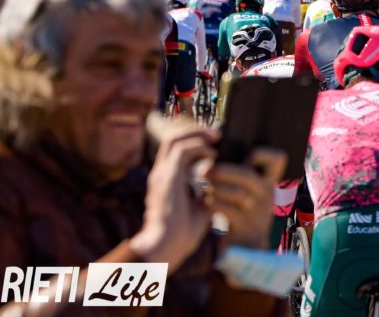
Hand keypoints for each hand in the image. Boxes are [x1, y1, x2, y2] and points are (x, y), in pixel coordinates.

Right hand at [130, 125, 217, 269]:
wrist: (167, 249)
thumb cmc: (182, 233)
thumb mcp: (199, 206)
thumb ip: (205, 191)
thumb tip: (217, 183)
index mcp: (166, 178)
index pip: (175, 148)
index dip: (194, 139)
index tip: (215, 142)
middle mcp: (160, 173)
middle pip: (172, 138)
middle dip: (196, 131)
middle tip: (218, 134)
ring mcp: (161, 175)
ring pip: (174, 139)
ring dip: (198, 135)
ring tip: (217, 139)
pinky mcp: (167, 179)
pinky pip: (182, 151)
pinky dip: (199, 148)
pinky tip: (212, 156)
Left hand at [205, 147, 285, 249]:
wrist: (244, 247)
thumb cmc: (240, 211)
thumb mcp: (248, 190)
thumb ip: (242, 170)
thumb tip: (220, 138)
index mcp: (270, 181)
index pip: (278, 158)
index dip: (260, 152)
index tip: (241, 157)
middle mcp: (269, 194)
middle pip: (246, 174)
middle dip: (222, 170)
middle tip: (204, 171)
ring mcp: (259, 211)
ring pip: (234, 191)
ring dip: (213, 188)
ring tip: (202, 187)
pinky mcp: (245, 226)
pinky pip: (225, 208)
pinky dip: (211, 203)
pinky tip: (204, 202)